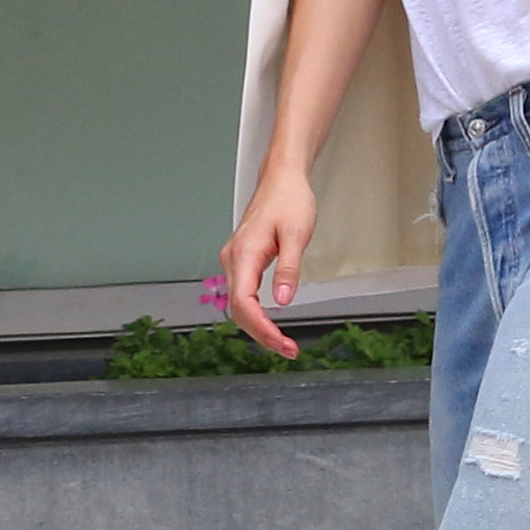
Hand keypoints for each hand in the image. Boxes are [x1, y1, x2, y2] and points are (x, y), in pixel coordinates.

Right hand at [219, 173, 314, 359]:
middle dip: (261, 334)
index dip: (261, 328)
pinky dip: (256, 314)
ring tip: (283, 342)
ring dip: (258, 327)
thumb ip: (288, 269)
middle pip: (238, 310)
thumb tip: (282, 300)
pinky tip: (270, 323)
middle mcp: (233, 260)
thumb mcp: (296, 234)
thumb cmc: (289, 201)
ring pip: (239, 305)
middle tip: (289, 349)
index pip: (244, 303)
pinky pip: (243, 295)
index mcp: (244, 254)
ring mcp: (235, 261)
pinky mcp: (242, 261)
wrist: (282, 179)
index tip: (281, 343)